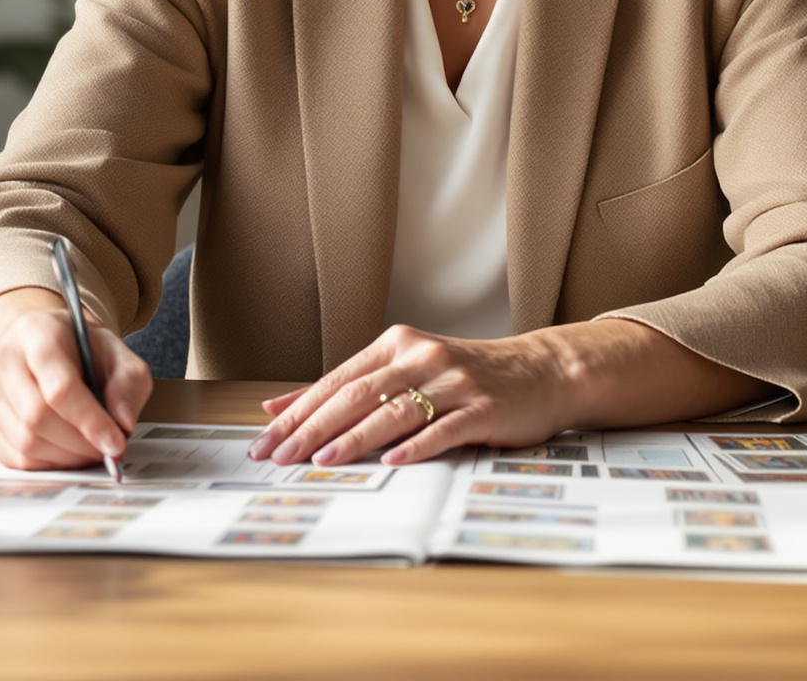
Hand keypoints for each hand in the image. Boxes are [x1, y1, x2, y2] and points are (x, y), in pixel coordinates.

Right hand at [0, 288, 153, 470]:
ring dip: (66, 458)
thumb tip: (124, 422)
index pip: (59, 385)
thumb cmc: (80, 350)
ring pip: (25, 442)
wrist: (42, 344)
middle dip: (79, 443)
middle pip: (37, 417)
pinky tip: (66, 452)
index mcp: (36, 333)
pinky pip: (14, 459)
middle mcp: (2, 360)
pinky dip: (47, 465)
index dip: (90, 420)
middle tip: (107, 450)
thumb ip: (128, 383)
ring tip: (89, 449)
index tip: (116, 442)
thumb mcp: (115, 353)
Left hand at [247, 324, 577, 467]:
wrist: (542, 370)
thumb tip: (279, 406)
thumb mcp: (406, 370)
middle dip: (312, 427)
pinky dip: (416, 446)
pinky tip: (393, 462)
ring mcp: (454, 381)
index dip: (297, 411)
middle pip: (357, 394)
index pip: (336, 380)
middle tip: (279, 455)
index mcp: (398, 344)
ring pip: (394, 410)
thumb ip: (349, 387)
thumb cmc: (467, 376)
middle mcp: (422, 357)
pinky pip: (444, 428)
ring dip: (355, 438)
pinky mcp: (483, 407)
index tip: (265, 439)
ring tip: (323, 460)